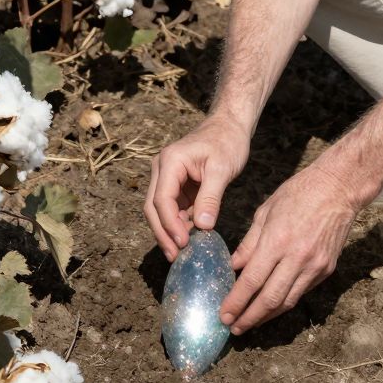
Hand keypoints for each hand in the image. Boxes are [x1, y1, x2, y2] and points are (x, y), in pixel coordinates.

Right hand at [144, 115, 250, 261]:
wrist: (229, 126)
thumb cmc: (227, 142)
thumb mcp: (222, 169)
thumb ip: (211, 197)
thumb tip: (202, 227)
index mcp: (170, 162)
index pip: (162, 199)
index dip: (170, 224)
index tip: (183, 244)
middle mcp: (162, 169)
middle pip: (153, 207)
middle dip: (163, 233)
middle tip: (175, 257)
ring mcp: (167, 177)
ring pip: (160, 210)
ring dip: (169, 231)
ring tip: (181, 253)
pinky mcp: (176, 184)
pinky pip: (173, 208)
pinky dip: (179, 224)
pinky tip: (188, 239)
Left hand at [219, 162, 355, 335]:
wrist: (339, 188)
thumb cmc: (298, 193)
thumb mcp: (265, 212)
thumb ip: (249, 244)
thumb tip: (233, 268)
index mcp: (278, 241)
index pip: (252, 281)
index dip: (235, 302)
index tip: (223, 315)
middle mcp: (297, 258)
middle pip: (270, 300)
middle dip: (249, 318)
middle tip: (233, 329)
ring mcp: (315, 266)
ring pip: (287, 302)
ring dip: (266, 317)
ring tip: (249, 323)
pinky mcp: (326, 270)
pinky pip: (301, 292)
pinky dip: (284, 302)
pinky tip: (271, 306)